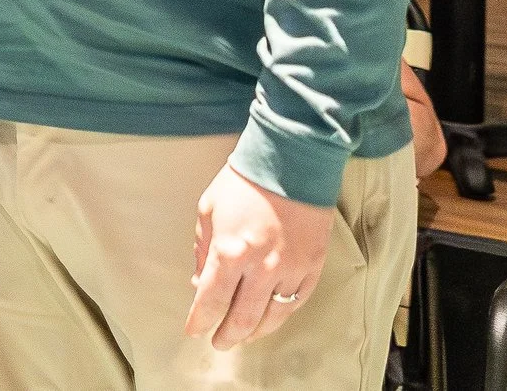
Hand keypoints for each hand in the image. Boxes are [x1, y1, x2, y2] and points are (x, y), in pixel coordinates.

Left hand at [186, 163, 333, 348]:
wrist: (291, 163)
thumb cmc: (244, 182)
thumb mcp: (208, 209)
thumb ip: (203, 249)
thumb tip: (199, 280)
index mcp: (231, 250)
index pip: (212, 299)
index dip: (201, 320)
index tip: (193, 331)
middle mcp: (262, 267)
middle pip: (243, 317)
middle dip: (227, 335)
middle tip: (217, 343)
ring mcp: (292, 270)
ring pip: (272, 316)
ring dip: (254, 332)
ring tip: (241, 337)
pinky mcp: (313, 268)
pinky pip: (296, 303)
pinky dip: (280, 316)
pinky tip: (269, 319)